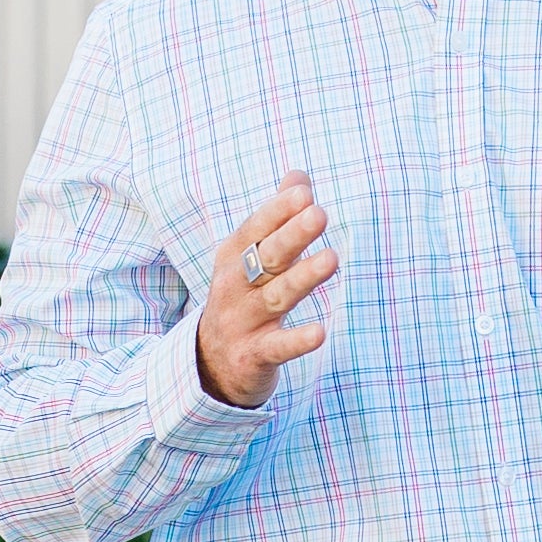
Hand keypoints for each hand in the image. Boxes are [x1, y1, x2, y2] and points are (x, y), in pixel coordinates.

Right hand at [194, 173, 338, 408]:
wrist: (209, 364)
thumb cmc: (242, 298)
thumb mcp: (250, 258)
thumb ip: (276, 219)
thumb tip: (299, 177)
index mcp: (233, 258)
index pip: (256, 229)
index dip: (278, 211)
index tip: (304, 192)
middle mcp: (234, 287)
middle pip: (267, 258)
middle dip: (292, 236)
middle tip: (319, 214)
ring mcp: (242, 322)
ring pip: (275, 297)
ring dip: (303, 278)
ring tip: (332, 259)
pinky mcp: (253, 356)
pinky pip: (277, 347)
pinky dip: (297, 341)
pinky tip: (320, 333)